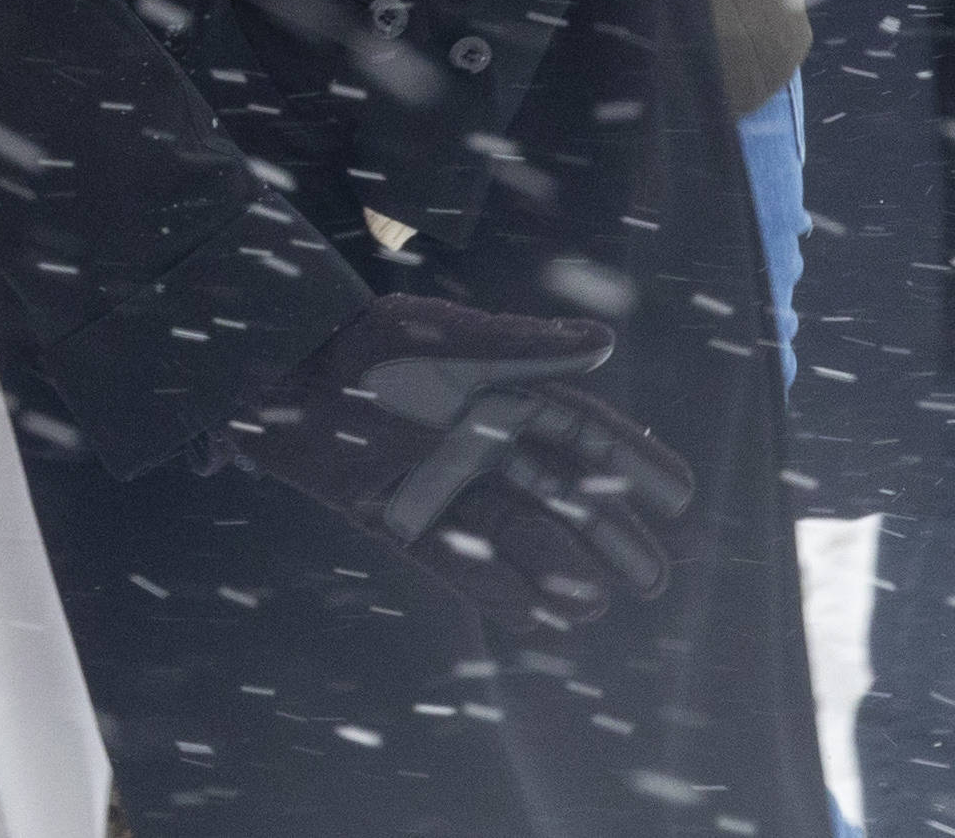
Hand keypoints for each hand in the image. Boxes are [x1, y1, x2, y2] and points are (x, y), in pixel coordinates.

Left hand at [218, 292, 694, 631]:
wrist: (270, 369)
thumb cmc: (360, 342)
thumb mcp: (441, 337)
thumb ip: (520, 346)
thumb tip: (603, 341)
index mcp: (499, 393)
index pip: (583, 431)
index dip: (634, 462)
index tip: (683, 498)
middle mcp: (478, 442)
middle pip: (560, 494)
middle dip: (610, 535)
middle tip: (655, 578)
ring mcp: (441, 483)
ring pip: (515, 535)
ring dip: (557, 569)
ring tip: (598, 601)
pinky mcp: (398, 517)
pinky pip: (455, 562)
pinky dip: (495, 590)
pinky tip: (538, 618)